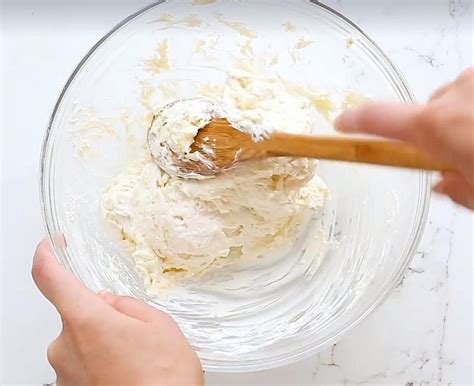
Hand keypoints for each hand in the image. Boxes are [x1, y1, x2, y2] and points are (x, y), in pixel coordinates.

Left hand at [32, 239, 203, 385]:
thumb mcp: (159, 324)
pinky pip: (81, 367)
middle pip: (77, 316)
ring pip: (81, 344)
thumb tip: (110, 304)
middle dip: (103, 319)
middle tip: (135, 336)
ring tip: (135, 362)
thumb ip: (127, 305)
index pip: (51, 279)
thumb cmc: (164, 379)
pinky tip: (127, 376)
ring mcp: (65, 375)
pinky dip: (100, 366)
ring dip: (103, 345)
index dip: (46, 257)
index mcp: (86, 321)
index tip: (48, 246)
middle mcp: (65, 348)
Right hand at [335, 67, 473, 208]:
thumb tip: (445, 184)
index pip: (378, 119)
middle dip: (435, 134)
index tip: (342, 122)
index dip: (354, 121)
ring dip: (462, 119)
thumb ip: (456, 189)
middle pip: (424, 115)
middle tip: (460, 155)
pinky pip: (472, 90)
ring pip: (453, 101)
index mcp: (438, 127)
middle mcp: (454, 97)